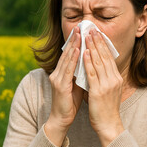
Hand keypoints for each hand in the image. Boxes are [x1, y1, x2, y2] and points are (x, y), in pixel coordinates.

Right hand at [45, 26, 83, 146]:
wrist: (61, 119)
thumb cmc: (70, 102)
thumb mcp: (77, 85)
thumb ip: (80, 74)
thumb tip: (88, 63)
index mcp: (61, 73)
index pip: (69, 55)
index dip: (74, 43)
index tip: (81, 32)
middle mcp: (57, 73)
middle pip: (66, 53)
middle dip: (74, 40)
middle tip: (80, 27)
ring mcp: (57, 79)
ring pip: (67, 59)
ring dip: (74, 45)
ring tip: (79, 34)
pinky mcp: (60, 85)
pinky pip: (68, 70)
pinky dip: (73, 59)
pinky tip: (78, 50)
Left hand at [83, 29, 123, 146]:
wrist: (109, 124)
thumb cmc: (107, 108)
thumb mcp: (110, 90)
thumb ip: (105, 78)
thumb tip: (99, 66)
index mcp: (116, 78)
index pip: (109, 57)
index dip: (103, 44)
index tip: (98, 34)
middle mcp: (113, 79)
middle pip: (105, 56)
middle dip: (98, 42)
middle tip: (92, 29)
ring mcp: (107, 84)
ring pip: (98, 62)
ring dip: (92, 47)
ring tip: (87, 36)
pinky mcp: (98, 90)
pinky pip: (92, 73)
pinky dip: (88, 61)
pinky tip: (84, 52)